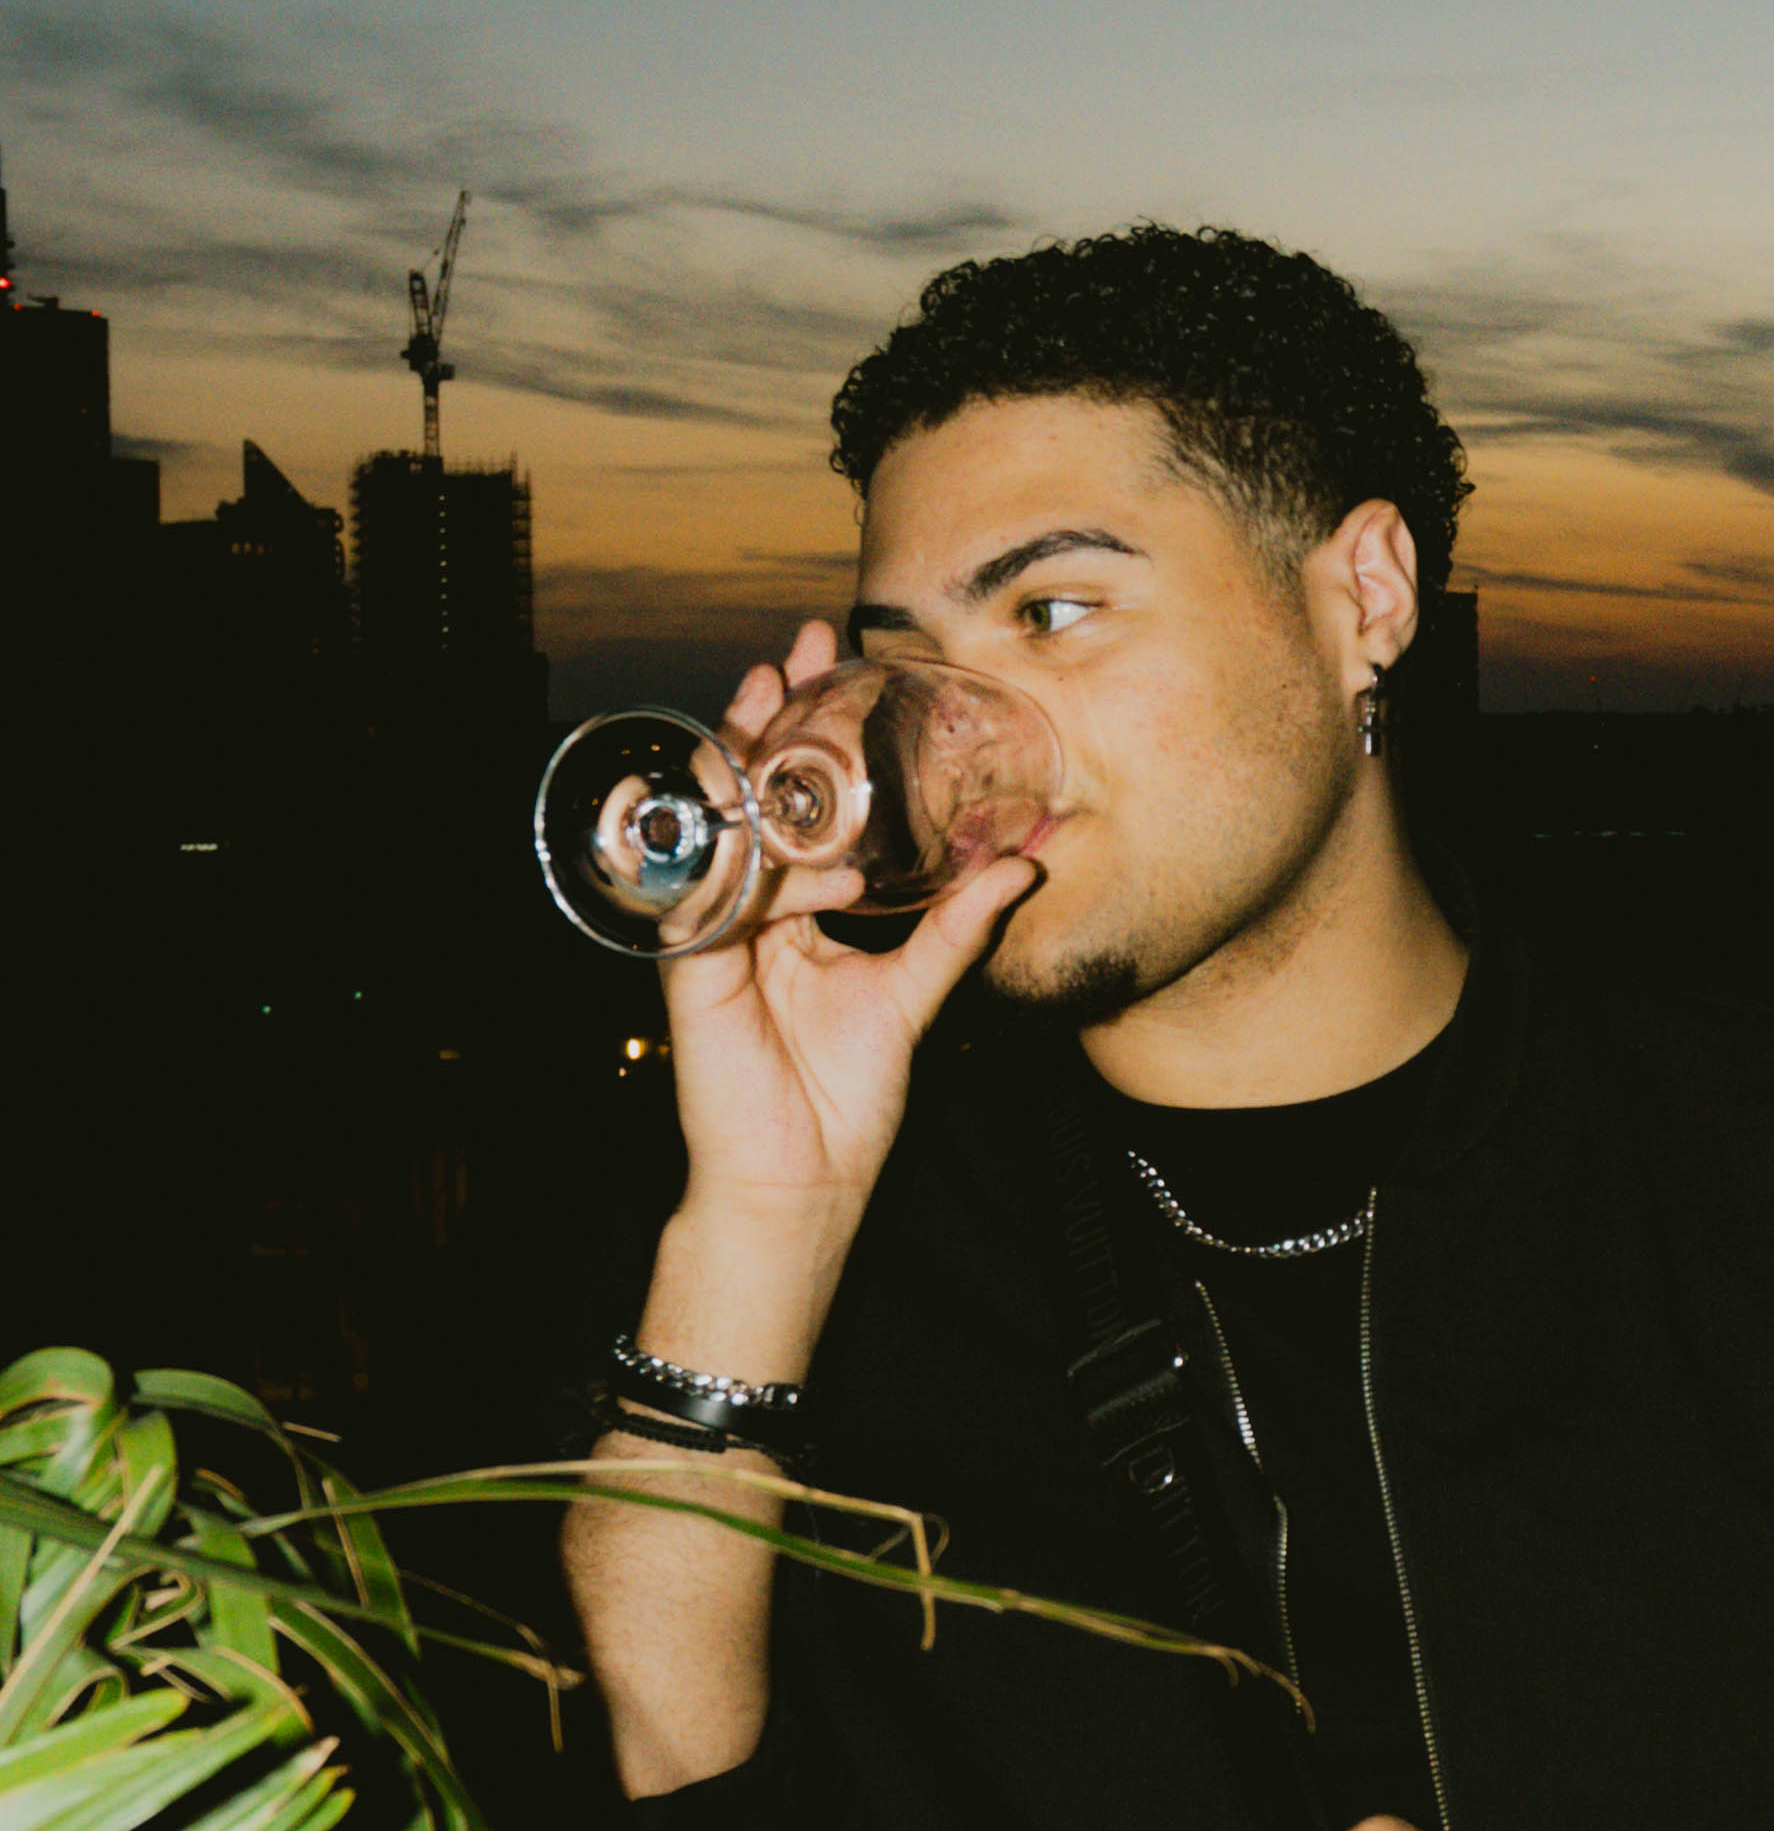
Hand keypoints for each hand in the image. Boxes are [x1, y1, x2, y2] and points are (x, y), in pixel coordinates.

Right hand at [655, 618, 1043, 1267]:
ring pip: (725, 827)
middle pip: (755, 797)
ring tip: (770, 699)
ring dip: (745, 762)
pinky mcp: (693, 965)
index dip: (811, 735)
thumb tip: (1024, 868)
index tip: (833, 666)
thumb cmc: (848, 1097)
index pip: (802, 805)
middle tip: (796, 651)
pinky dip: (744, 858)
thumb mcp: (916, 993)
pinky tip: (776, 829)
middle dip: (770, 719)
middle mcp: (754, 910)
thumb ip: (960, 927)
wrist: (805, 1178)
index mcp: (799, 910)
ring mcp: (718, 931)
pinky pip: (711, 892)